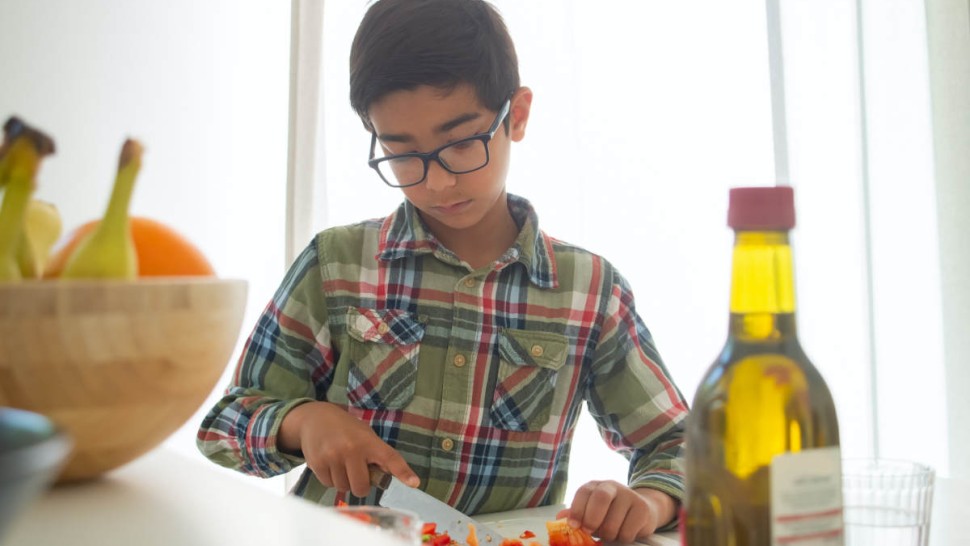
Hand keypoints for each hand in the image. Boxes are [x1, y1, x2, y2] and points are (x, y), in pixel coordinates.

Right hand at [278, 401, 419, 496]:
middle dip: (361, 484)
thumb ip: (377, 454)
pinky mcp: (317, 464)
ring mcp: (332, 457)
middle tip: (357, 471)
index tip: (414, 483)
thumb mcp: (365, 434)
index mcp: (368, 441)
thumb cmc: (345, 428)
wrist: (314, 418)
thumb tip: (389, 477)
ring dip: (344, 481)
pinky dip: (331, 479)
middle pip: (361, 487)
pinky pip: (329, 485)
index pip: (389, 458)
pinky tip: (330, 463)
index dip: (403, 472)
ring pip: (344, 488)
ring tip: (341, 463)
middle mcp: (351, 449)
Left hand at [555, 481, 675, 542]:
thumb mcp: (591, 510)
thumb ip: (577, 514)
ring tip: (609, 533)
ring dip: (608, 535)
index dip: (577, 509)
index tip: (573, 525)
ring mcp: (629, 496)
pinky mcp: (642, 509)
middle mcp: (613, 486)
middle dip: (592, 519)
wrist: (642, 510)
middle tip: (589, 532)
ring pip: (613, 523)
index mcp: (596, 485)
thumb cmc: (610, 512)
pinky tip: (623, 533)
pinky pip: (627, 532)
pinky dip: (622, 539)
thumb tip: (560, 518)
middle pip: (601, 498)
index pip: (584, 492)